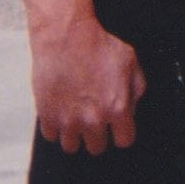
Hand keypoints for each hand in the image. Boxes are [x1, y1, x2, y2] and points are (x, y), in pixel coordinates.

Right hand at [30, 13, 146, 154]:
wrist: (66, 36)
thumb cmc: (99, 45)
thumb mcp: (130, 62)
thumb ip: (137, 89)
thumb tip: (131, 109)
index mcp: (117, 109)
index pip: (124, 141)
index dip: (121, 131)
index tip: (116, 125)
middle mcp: (93, 120)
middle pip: (97, 147)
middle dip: (98, 133)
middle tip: (94, 116)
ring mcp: (68, 121)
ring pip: (72, 146)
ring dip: (75, 133)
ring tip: (76, 116)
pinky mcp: (47, 116)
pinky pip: (52, 136)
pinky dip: (55, 126)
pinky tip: (60, 110)